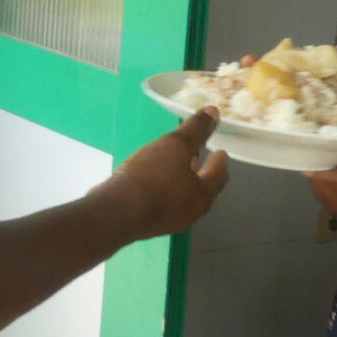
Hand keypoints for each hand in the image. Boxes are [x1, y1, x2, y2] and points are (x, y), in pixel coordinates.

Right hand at [90, 108, 229, 241]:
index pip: (220, 176)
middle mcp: (191, 212)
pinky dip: (165, 187)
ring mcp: (169, 221)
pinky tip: (151, 178)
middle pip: (202, 188)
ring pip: (182, 195)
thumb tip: (214, 112)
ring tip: (174, 163)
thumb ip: (196, 130)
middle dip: (201, 170)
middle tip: (198, 155)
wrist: (116, 212)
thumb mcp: (176, 145)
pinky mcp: (148, 224)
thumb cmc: (152, 176)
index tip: (220, 152)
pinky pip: (163, 201)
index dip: (220, 162)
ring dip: (182, 179)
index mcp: (203, 195)